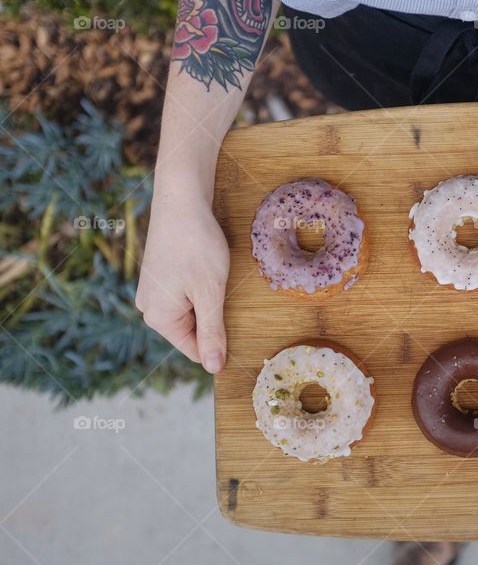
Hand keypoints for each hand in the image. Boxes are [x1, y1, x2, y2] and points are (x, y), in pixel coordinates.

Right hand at [136, 198, 228, 372]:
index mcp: (158, 318)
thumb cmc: (196, 246)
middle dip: (213, 316)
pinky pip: (184, 294)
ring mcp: (151, 290)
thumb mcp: (210, 294)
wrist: (180, 201)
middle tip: (224, 289)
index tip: (237, 323)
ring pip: (190, 310)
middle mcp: (148, 308)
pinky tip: (207, 268)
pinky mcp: (159, 276)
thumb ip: (212, 332)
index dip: (220, 342)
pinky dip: (200, 287)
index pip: (194, 350)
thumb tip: (214, 368)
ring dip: (208, 299)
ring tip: (214, 275)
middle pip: (191, 330)